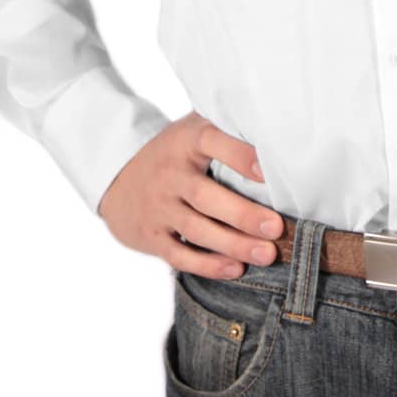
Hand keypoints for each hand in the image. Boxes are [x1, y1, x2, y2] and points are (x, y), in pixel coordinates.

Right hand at [98, 111, 283, 279]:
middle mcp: (169, 174)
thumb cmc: (174, 152)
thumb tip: (279, 126)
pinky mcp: (151, 236)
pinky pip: (180, 255)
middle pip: (206, 196)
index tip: (267, 170)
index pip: (211, 141)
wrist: (117, 178)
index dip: (238, 154)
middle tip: (276, 228)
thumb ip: (225, 128)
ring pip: (196, 229)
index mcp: (185, 141)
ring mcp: (158, 207)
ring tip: (266, 254)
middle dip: (243, 214)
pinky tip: (235, 269)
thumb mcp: (192, 130)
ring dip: (233, 244)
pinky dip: (208, 265)